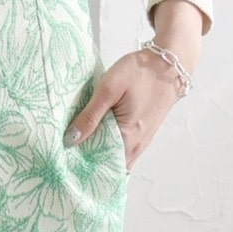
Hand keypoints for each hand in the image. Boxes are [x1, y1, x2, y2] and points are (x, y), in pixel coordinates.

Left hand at [64, 0, 203, 172]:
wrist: (170, 64)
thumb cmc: (140, 72)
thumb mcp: (109, 88)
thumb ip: (90, 116)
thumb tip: (70, 140)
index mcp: (128, 138)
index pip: (99, 165)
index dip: (80, 165)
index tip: (62, 162)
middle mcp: (136, 147)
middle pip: (107, 168)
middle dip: (87, 165)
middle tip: (65, 158)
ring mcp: (141, 144)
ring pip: (115, 162)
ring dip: (98, 158)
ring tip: (77, 150)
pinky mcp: (143, 138)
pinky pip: (123, 153)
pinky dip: (109, 151)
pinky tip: (95, 141)